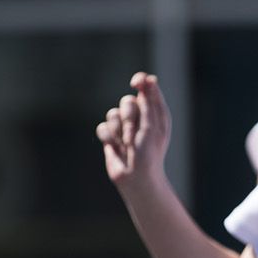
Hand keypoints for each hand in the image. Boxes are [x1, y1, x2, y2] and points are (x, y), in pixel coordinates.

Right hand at [96, 71, 170, 189]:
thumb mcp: (152, 125)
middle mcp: (139, 117)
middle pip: (126, 101)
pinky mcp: (111, 137)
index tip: (135, 82)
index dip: (140, 82)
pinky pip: (102, 127)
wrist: (136, 179)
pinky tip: (116, 148)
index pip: (146, 89)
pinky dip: (109, 138)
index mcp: (155, 113)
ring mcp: (124, 127)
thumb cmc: (149, 153)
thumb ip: (148, 102)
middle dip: (128, 116)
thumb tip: (149, 78)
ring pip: (112, 114)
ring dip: (118, 130)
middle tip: (133, 133)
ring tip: (126, 144)